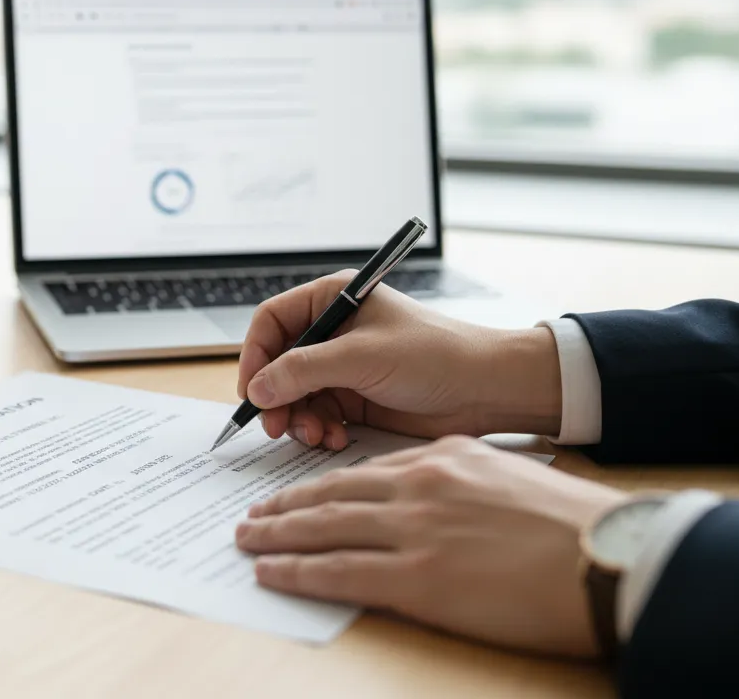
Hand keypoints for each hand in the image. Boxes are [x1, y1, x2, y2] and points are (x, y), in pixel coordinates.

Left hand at [235, 436, 627, 656]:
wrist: (611, 557)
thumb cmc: (573, 527)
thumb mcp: (507, 480)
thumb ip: (460, 483)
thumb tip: (430, 500)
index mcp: (444, 461)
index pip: (365, 471)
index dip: (322, 484)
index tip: (299, 494)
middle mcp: (420, 487)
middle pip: (331, 493)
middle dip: (285, 504)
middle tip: (253, 513)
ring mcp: (415, 530)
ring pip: (323, 526)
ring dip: (276, 533)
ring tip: (247, 537)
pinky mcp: (417, 576)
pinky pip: (337, 570)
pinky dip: (295, 570)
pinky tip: (270, 572)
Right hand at [237, 272, 562, 448]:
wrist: (487, 390)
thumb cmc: (435, 355)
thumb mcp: (362, 357)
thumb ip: (303, 370)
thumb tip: (257, 389)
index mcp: (333, 299)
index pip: (271, 322)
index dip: (255, 356)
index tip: (251, 392)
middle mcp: (333, 330)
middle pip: (277, 363)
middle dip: (276, 397)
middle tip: (277, 427)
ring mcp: (343, 366)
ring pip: (294, 395)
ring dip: (299, 419)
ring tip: (317, 435)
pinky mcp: (354, 397)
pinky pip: (317, 415)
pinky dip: (319, 430)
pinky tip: (336, 438)